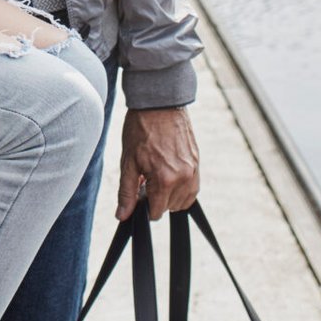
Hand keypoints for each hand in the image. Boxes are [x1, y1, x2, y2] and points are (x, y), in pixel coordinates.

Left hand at [116, 104, 199, 222]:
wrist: (159, 104)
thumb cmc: (141, 129)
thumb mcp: (128, 163)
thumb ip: (126, 193)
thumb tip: (122, 216)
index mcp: (165, 179)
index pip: (156, 212)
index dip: (144, 206)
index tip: (138, 193)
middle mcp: (184, 177)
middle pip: (170, 207)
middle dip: (156, 199)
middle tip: (145, 180)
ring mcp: (193, 170)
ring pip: (184, 200)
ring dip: (170, 195)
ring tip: (156, 176)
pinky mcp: (198, 162)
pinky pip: (193, 187)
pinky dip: (181, 187)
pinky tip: (168, 174)